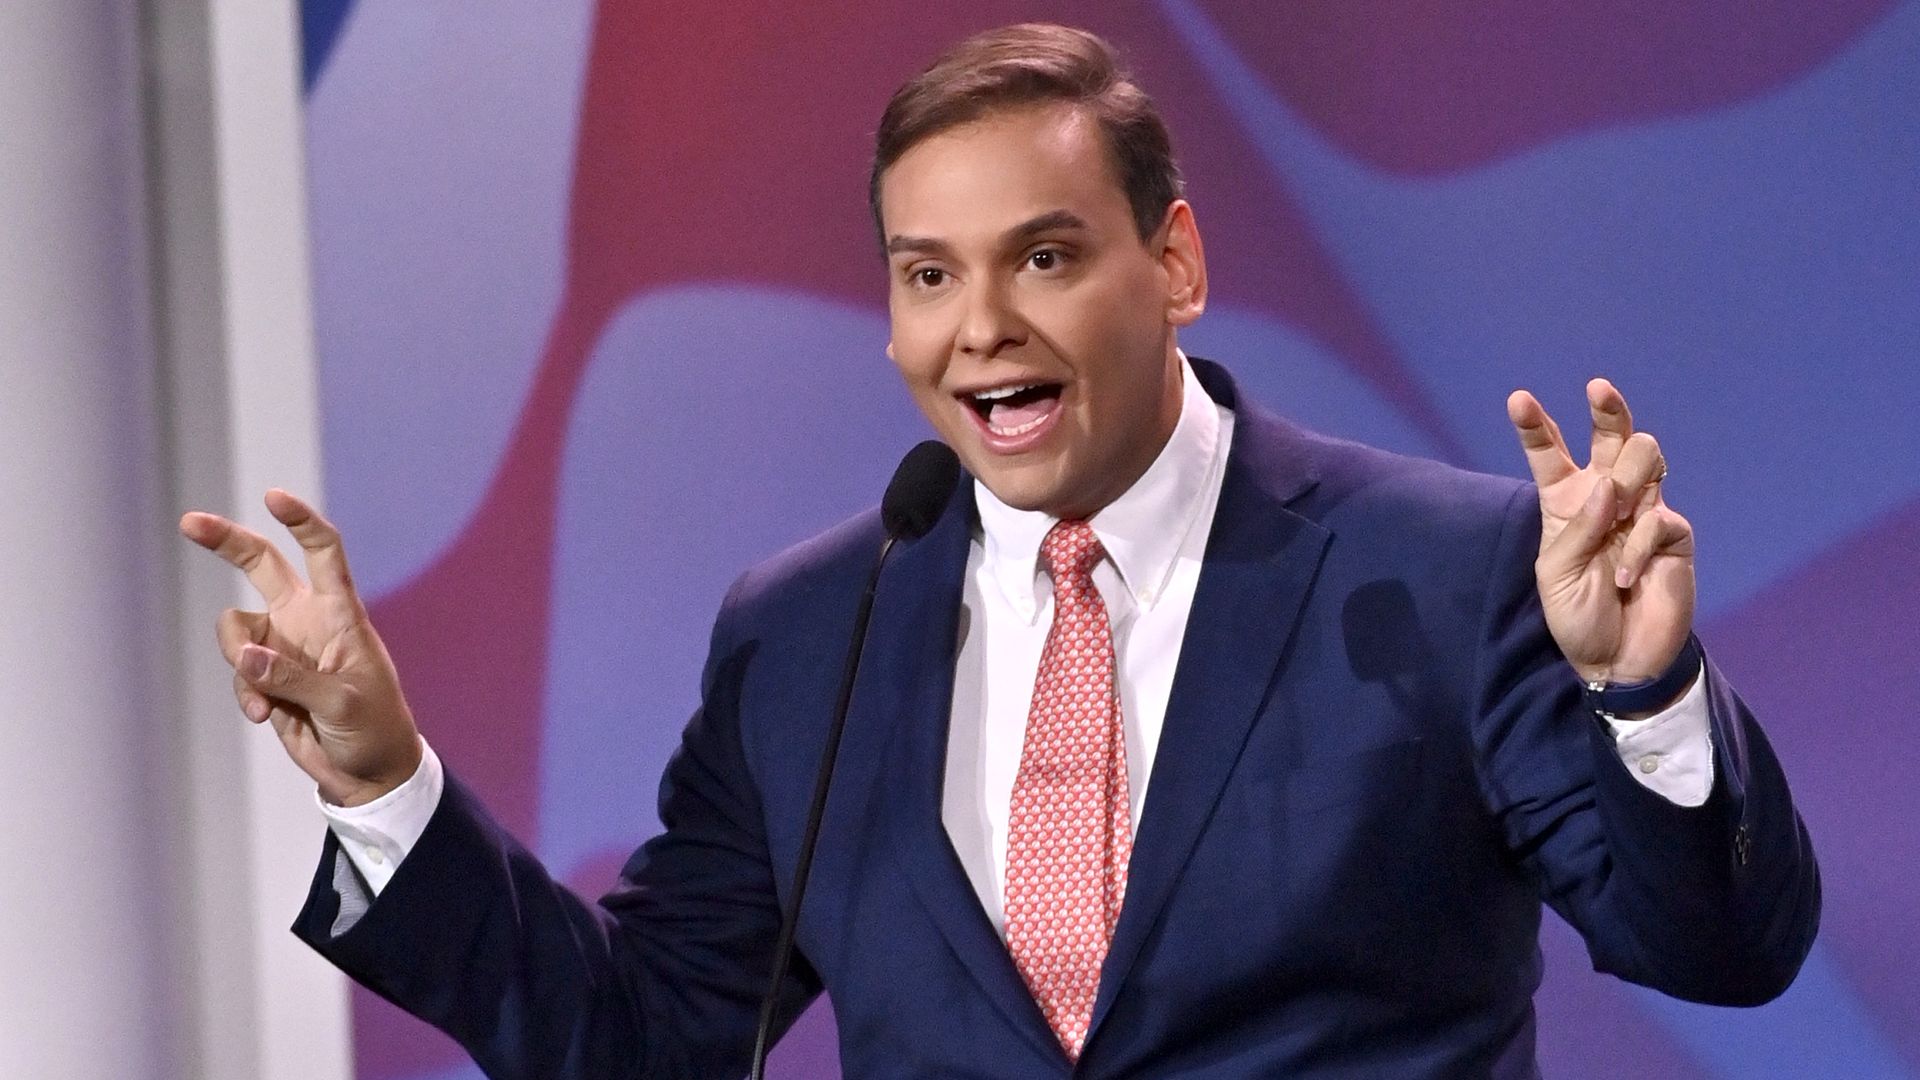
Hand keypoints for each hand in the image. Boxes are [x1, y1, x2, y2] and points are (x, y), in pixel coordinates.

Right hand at [180, 489, 420, 806]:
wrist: (368, 772)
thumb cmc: (374, 729)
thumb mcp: (342, 704)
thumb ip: (292, 678)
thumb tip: (244, 654)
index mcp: (341, 613)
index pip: (324, 553)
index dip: (302, 521)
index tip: (274, 497)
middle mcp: (307, 619)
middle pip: (261, 565)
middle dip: (226, 541)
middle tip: (189, 522)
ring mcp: (283, 646)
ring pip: (235, 629)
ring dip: (236, 658)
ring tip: (264, 700)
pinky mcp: (266, 676)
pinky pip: (238, 672)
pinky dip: (244, 693)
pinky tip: (264, 716)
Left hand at [1506, 379, 1695, 689]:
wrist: (1617, 659)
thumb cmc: (1577, 616)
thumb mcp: (1555, 573)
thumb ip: (1577, 528)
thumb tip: (1608, 487)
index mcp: (1565, 502)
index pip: (1549, 454)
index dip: (1536, 426)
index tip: (1518, 399)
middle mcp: (1606, 498)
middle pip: (1612, 436)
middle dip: (1607, 408)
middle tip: (1597, 388)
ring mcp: (1643, 510)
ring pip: (1647, 457)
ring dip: (1629, 479)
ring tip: (1618, 516)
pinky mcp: (1674, 535)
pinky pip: (1659, 519)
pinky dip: (1637, 548)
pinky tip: (1626, 578)